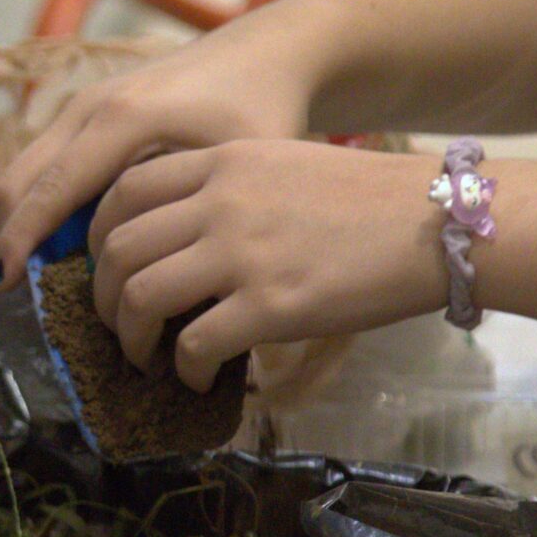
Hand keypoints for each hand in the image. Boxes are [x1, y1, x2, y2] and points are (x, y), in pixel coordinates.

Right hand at [0, 10, 321, 282]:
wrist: (264, 54)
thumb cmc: (260, 110)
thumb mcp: (235, 169)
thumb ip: (191, 216)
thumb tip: (154, 286)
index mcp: (123, 119)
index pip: (51, 188)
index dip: (23, 239)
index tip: (7, 284)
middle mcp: (90, 106)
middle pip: (20, 178)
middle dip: (12, 234)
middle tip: (25, 289)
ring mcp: (84, 103)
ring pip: (26, 169)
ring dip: (25, 218)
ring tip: (47, 272)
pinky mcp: (88, 109)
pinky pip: (46, 160)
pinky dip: (43, 200)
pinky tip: (70, 239)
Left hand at [87, 139, 443, 388]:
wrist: (438, 221)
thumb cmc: (370, 200)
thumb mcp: (285, 165)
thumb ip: (230, 189)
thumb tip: (186, 236)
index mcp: (223, 161)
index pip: (124, 192)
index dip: (99, 237)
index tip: (107, 268)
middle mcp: (220, 202)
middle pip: (118, 249)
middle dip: (103, 297)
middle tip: (117, 324)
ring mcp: (242, 253)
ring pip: (140, 297)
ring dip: (131, 337)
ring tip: (146, 357)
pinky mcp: (270, 305)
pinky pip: (193, 344)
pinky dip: (183, 368)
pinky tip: (196, 375)